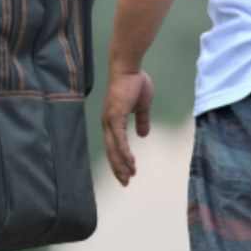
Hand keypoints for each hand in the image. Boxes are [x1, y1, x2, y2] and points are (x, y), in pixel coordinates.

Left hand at [102, 67, 154, 186]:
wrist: (129, 68)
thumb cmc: (135, 83)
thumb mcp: (142, 106)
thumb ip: (142, 120)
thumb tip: (143, 134)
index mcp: (113, 121)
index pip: (115, 146)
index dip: (120, 160)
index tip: (128, 173)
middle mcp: (108, 123)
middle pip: (111, 152)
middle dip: (118, 168)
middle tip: (126, 182)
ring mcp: (110, 120)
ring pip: (113, 149)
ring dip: (121, 164)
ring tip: (129, 177)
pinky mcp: (114, 117)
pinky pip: (119, 140)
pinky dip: (124, 153)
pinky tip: (130, 162)